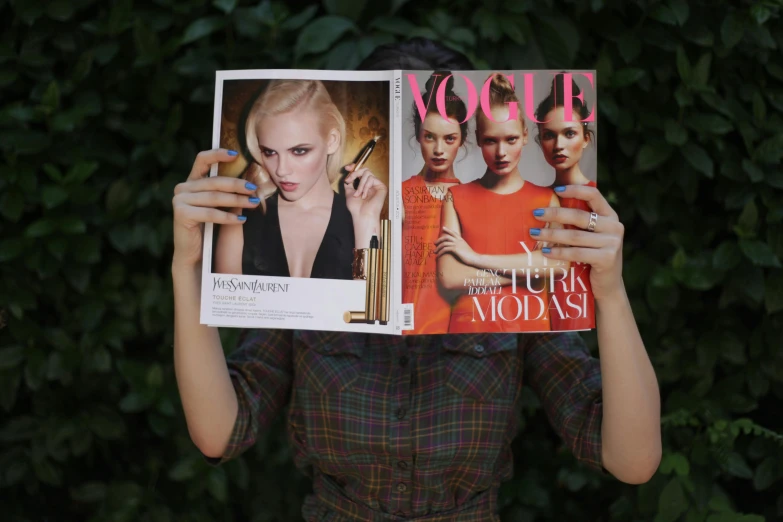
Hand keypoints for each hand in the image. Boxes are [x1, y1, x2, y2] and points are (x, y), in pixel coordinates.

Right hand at [171, 149, 260, 267]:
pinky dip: (228, 216)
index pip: (202, 160)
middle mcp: (182, 188)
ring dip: (236, 200)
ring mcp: (179, 200)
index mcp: (191, 182)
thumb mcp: (217, 206)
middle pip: (214, 182)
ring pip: (214, 197)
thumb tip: (249, 182)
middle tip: (254, 189)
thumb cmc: (208, 228)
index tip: (236, 154)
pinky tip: (241, 219)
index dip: (218, 154)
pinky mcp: (181, 213)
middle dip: (237, 185)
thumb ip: (225, 192)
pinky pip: (210, 213)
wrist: (194, 254)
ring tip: (253, 203)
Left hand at [343, 163, 386, 220]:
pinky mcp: (382, 187)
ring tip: (358, 194)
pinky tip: (364, 196)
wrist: (362, 216)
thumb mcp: (348, 192)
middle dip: (355, 174)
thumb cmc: (356, 208)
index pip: (361, 172)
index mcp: (364, 185)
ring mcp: (377, 185)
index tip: (347, 168)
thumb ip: (349, 183)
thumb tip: (347, 175)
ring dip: (360, 185)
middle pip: (365, 170)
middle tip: (349, 180)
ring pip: (367, 174)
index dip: (354, 168)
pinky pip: (372, 179)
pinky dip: (365, 187)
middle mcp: (371, 184)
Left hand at [434, 226, 478, 265]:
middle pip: (446, 237)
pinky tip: (438, 256)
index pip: (453, 233)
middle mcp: (458, 241)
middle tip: (434, 243)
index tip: (443, 228)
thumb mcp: (465, 249)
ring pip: (444, 243)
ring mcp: (457, 244)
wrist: (475, 258)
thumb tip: (457, 248)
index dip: (448, 230)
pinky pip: (445, 249)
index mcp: (461, 240)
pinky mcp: (456, 249)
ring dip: (438, 248)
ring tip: (435, 252)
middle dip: (439, 239)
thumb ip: (461, 246)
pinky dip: (440, 252)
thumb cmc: (471, 256)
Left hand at [529, 185, 623, 299]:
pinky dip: (559, 252)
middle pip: (579, 216)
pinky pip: (577, 253)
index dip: (575, 190)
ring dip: (551, 234)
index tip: (556, 190)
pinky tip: (546, 251)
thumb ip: (579, 222)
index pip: (593, 195)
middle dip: (554, 214)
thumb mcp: (590, 236)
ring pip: (575, 236)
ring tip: (534, 233)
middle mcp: (615, 226)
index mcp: (610, 216)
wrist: (608, 284)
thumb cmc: (593, 256)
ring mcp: (613, 243)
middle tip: (535, 213)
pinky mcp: (607, 259)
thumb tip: (548, 208)